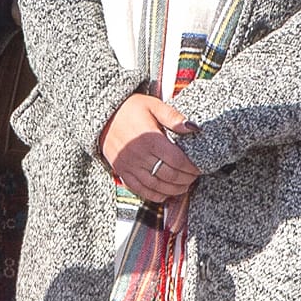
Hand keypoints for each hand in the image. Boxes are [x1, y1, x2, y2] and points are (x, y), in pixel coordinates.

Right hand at [100, 89, 199, 206]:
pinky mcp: (121, 171)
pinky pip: (139, 189)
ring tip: (183, 187)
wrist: (102, 116)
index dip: (191, 167)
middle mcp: (139, 154)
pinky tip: (164, 193)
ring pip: (155, 185)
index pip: (177, 160)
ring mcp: (129, 165)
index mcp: (149, 138)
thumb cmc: (129, 109)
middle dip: (185, 179)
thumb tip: (193, 127)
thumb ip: (173, 117)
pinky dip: (154, 195)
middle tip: (194, 178)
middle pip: (168, 175)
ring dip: (173, 190)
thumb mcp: (153, 105)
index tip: (199, 168)